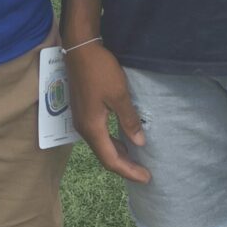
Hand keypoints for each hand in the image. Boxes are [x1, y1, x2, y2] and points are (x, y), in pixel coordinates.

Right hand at [67, 44, 150, 182]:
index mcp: (92, 127)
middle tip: (144, 173)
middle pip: (105, 156)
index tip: (146, 178)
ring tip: (136, 159)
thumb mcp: (119, 95)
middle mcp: (84, 128)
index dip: (129, 171)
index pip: (111, 159)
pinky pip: (98, 135)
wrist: (80, 49)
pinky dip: (112, 142)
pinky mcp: (83, 111)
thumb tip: (139, 142)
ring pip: (101, 146)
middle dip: (125, 166)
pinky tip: (123, 139)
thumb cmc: (100, 70)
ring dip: (118, 154)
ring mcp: (81, 120)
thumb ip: (128, 120)